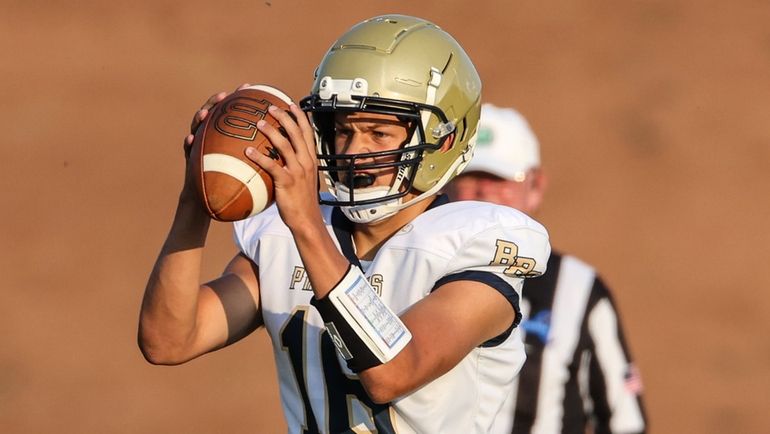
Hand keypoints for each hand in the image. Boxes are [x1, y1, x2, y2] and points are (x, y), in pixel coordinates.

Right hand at [180, 84, 251, 200]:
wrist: (213, 201)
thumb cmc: (235, 182)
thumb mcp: (251, 164)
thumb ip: (261, 149)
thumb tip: (286, 140)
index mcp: (227, 134)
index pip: (233, 112)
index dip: (240, 99)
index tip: (249, 87)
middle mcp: (212, 136)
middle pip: (213, 113)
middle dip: (217, 101)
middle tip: (225, 95)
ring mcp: (199, 145)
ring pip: (197, 127)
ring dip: (199, 117)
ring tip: (205, 113)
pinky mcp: (190, 158)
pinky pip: (187, 149)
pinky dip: (188, 143)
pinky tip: (190, 139)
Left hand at [244, 103, 319, 229]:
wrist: (306, 220)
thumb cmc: (302, 202)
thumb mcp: (304, 180)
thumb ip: (295, 166)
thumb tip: (281, 158)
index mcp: (311, 159)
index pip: (308, 132)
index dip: (300, 116)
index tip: (291, 104)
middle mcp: (306, 162)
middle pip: (296, 133)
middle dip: (284, 117)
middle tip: (270, 107)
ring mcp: (297, 171)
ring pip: (285, 145)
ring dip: (271, 132)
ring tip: (258, 123)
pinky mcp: (287, 181)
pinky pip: (271, 165)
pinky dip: (259, 157)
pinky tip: (247, 151)